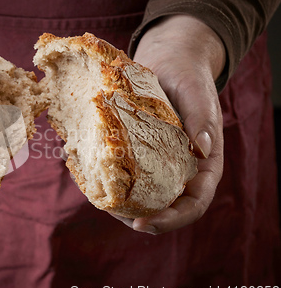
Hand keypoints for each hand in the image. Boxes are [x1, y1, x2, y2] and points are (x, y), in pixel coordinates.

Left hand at [117, 15, 224, 233]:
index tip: (143, 223)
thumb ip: (202, 120)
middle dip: (136, 218)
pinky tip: (84, 170)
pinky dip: (105, 176)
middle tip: (110, 213)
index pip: (193, 205)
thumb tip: (202, 149)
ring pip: (138, 195)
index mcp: (202, 168)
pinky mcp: (134, 153)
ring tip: (96, 197)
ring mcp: (155, 164)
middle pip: (162, 208)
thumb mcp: (199, 96)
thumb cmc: (189, 80)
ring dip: (117, 201)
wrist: (169, 64)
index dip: (171, 220)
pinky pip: (121, 172)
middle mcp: (178, 172)